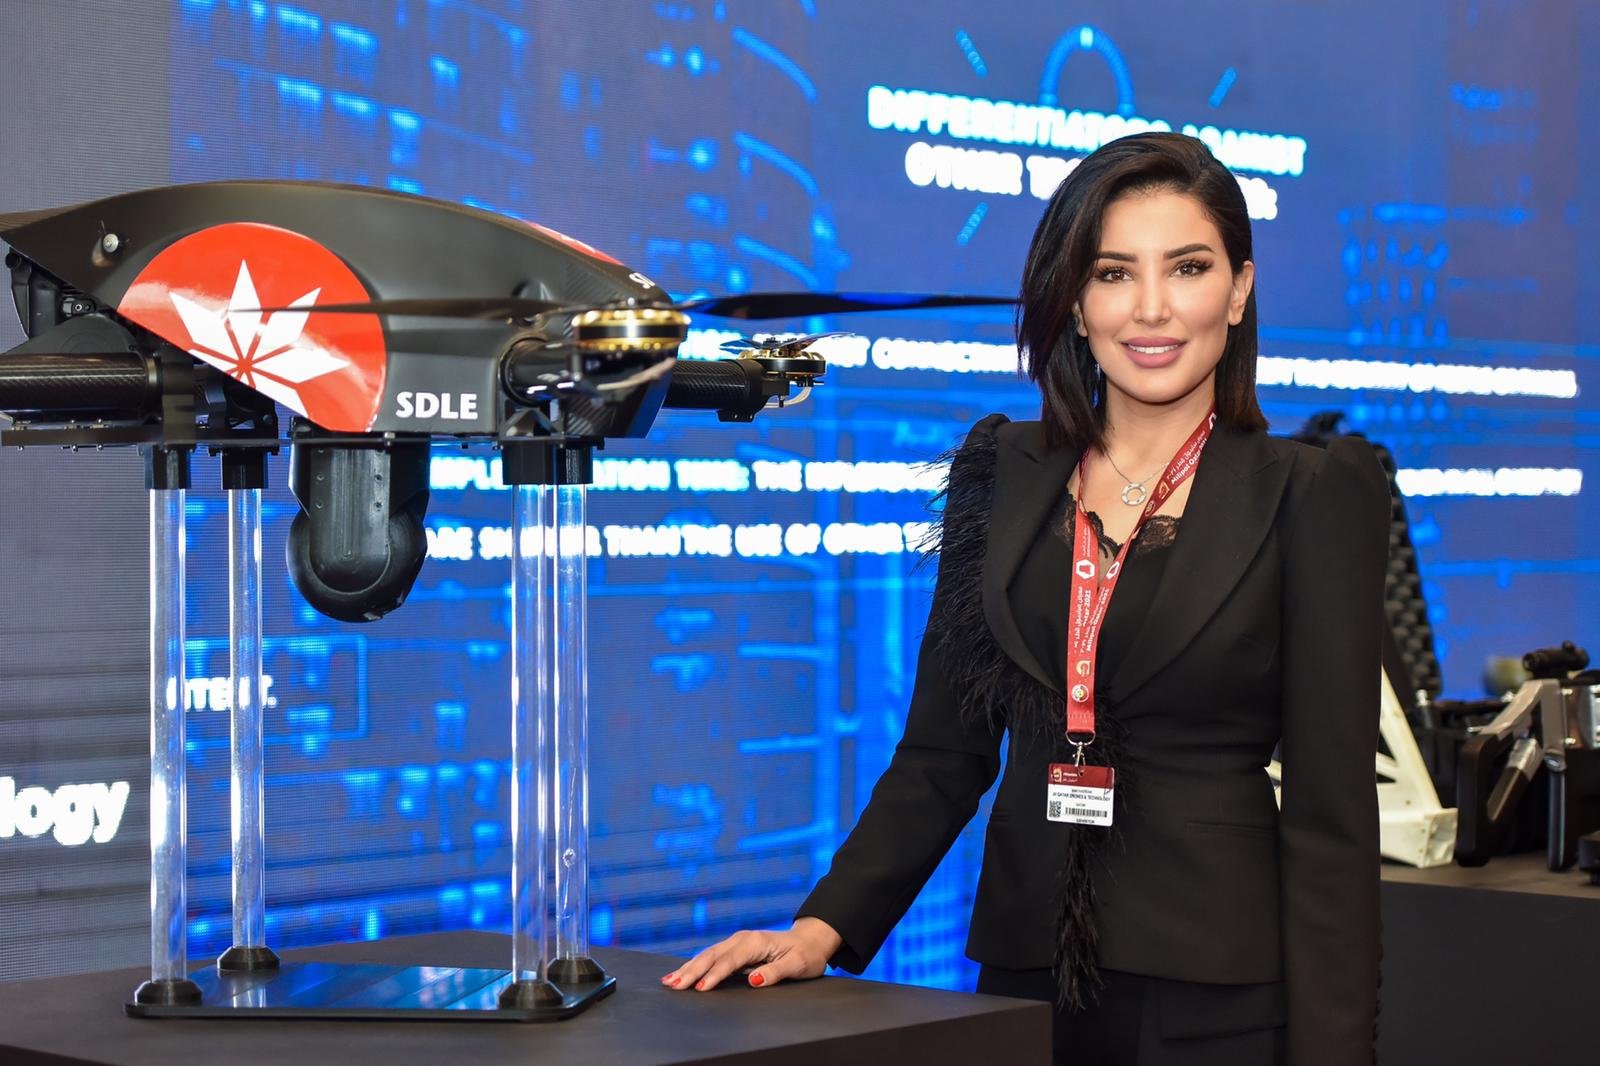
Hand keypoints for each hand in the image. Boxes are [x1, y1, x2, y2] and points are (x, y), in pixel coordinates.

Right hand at [661, 916, 842, 991]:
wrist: (809, 941)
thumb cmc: (805, 955)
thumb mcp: (797, 965)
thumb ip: (775, 972)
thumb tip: (752, 980)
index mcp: (756, 942)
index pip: (730, 960)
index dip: (715, 975)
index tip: (701, 988)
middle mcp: (742, 939)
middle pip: (712, 955)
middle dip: (692, 971)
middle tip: (674, 985)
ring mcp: (737, 942)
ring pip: (708, 955)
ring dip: (689, 968)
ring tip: (670, 981)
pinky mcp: (735, 949)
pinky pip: (712, 957)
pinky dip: (695, 965)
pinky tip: (682, 973)